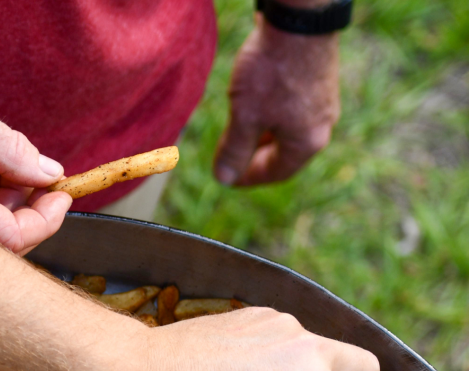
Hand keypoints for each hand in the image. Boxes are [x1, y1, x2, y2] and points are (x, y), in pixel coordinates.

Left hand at [214, 18, 339, 186]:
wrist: (299, 16)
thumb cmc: (272, 70)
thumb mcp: (245, 116)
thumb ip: (234, 149)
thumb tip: (223, 178)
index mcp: (307, 142)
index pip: (275, 172)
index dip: (247, 177)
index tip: (226, 176)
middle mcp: (322, 124)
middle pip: (284, 153)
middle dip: (254, 156)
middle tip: (229, 154)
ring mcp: (324, 101)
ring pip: (288, 130)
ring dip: (262, 134)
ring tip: (238, 128)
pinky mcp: (319, 80)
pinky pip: (293, 109)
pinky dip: (271, 114)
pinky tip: (254, 103)